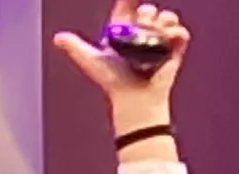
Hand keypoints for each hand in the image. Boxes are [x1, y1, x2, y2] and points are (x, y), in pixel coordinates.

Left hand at [53, 4, 185, 112]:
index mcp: (122, 32)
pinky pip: (180, 33)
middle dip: (146, 12)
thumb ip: (76, 48)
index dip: (129, 0)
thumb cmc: (113, 82)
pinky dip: (177, 32)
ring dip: (164, 19)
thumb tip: (58, 37)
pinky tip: (170, 37)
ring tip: (157, 30)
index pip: (126, 8)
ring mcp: (158, 41)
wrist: (134, 98)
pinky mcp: (173, 50)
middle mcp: (141, 34)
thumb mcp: (92, 61)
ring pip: (166, 18)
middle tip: (142, 23)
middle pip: (147, 10)